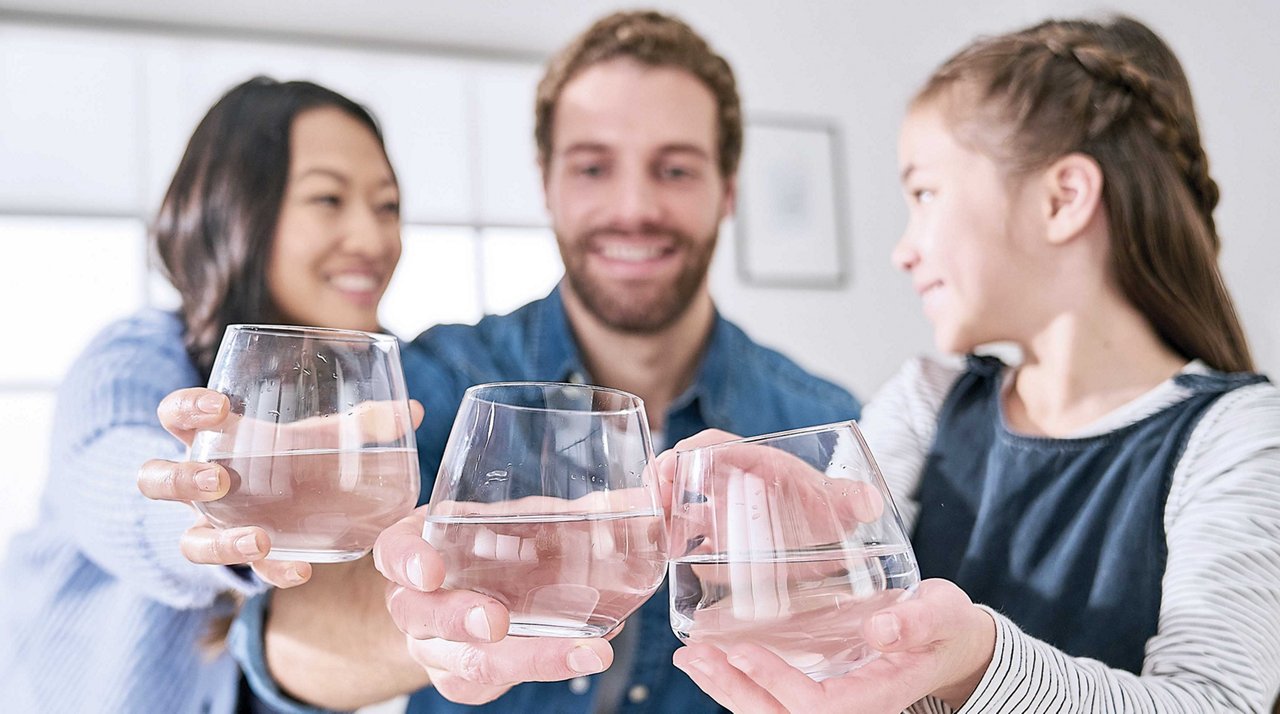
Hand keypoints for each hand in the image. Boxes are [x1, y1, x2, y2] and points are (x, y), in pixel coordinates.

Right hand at [137, 386, 423, 587]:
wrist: (277, 507)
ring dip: (218, 542)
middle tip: (219, 478)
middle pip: (156, 480)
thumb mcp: (318, 436)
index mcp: (210, 440)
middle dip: (182, 479)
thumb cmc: (291, 456)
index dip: (184, 409)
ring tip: (258, 539)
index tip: (217, 407)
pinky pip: (242, 576)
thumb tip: (412, 411)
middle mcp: (198, 486)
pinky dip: (271, 572)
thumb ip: (360, 424)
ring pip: (186, 541)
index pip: (175, 416)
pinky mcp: (238, 561)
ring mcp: (210, 528)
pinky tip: (299, 570)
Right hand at [374, 508, 616, 704]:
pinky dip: (544, 666)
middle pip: (422, 617)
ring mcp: (436, 648)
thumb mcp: (515, 518)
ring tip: (583, 652)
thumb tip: (652, 495)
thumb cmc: (487, 543)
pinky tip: (586, 655)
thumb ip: (568, 510)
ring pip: (466, 663)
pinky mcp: (465, 679)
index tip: (431, 569)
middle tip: (494, 622)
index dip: (407, 560)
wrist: (454, 593)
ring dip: (524, 658)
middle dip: (458, 620)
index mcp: (416, 546)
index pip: (394, 551)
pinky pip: (493, 685)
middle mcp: (417, 601)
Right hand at [656, 428, 885, 551]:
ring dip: (665, 516)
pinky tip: (676, 564)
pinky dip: (680, 552)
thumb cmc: (831, 506)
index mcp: (755, 463)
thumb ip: (854, 499)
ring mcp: (725, 516)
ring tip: (657, 534)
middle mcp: (733, 485)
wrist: (835, 530)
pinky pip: (693, 545)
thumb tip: (868, 502)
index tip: (674, 462)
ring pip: (683, 508)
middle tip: (654, 500)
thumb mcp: (842, 502)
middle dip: (664, 482)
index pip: (715, 445)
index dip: (691, 451)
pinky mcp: (725, 546)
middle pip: (687, 473)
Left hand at [672, 579, 995, 712]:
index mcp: (876, 698)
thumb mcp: (941, 615)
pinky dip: (737, 683)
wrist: (950, 644)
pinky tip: (710, 660)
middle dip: (734, 690)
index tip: (741, 651)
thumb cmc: (944, 627)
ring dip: (726, 688)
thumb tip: (880, 629)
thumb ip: (916, 622)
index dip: (777, 684)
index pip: (818, 706)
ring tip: (690, 658)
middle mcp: (849, 709)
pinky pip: (771, 700)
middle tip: (695, 656)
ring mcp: (831, 703)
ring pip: (769, 713)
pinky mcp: (818, 691)